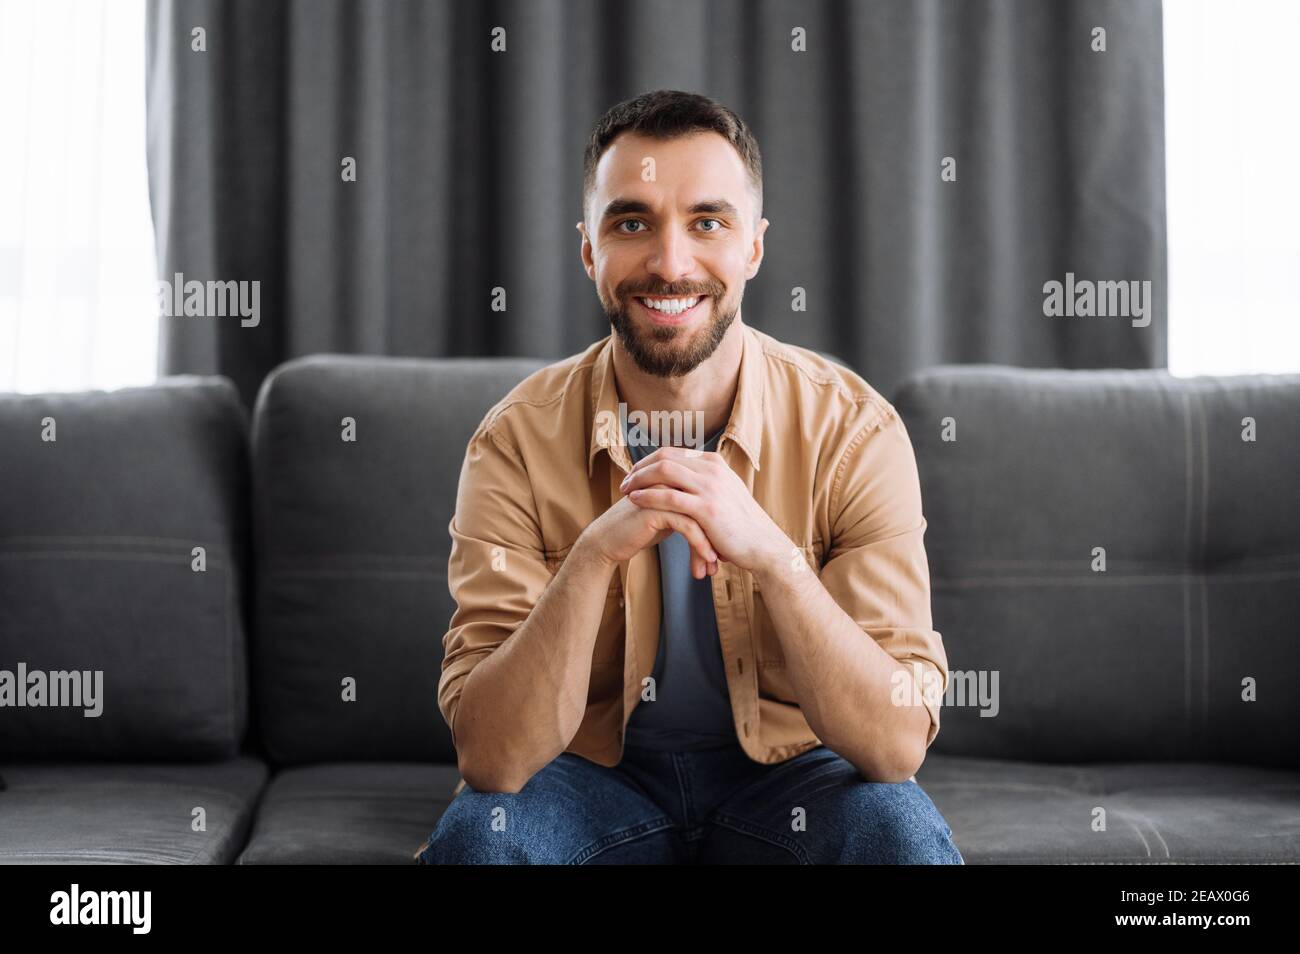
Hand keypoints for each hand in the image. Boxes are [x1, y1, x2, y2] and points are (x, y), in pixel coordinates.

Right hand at [580, 495, 719, 579]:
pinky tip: (706, 561)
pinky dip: (700, 546)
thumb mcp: (670, 516)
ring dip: (710, 545)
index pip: (709, 500)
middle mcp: (671, 481)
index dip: (720, 524)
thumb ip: (689, 510)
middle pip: (707, 507)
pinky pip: (688, 527)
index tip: (726, 548)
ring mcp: (664, 492)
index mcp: (677, 479)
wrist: (608, 541)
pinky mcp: (656, 509)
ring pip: (700, 518)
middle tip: (725, 560)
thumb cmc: (640, 529)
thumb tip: (717, 521)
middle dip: (718, 536)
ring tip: (713, 567)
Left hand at [619, 447, 790, 573]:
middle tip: (625, 481)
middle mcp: (712, 469)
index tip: (635, 473)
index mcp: (715, 463)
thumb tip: (684, 480)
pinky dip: (648, 496)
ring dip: (639, 480)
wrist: (763, 545)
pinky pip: (669, 496)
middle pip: (664, 457)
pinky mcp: (706, 507)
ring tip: (625, 490)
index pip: (673, 452)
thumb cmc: (742, 525)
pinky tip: (635, 501)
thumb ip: (706, 484)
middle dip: (640, 468)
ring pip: (664, 471)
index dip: (649, 461)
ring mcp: (710, 486)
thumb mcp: (725, 494)